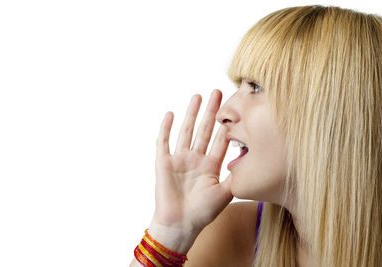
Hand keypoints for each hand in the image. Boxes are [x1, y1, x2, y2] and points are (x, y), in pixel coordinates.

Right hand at [152, 89, 231, 233]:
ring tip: (198, 96)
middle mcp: (196, 159)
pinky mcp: (164, 163)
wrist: (180, 225)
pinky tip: (171, 114)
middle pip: (204, 130)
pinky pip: (164, 142)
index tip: (235, 108)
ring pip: (186, 131)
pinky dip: (166, 128)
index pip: (220, 140)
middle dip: (211, 112)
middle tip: (218, 92)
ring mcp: (180, 159)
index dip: (227, 124)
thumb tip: (253, 163)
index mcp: (210, 166)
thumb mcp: (226, 193)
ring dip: (192, 114)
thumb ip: (237, 177)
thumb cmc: (203, 213)